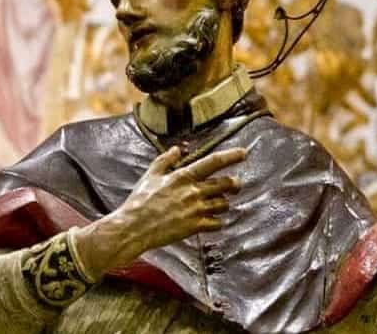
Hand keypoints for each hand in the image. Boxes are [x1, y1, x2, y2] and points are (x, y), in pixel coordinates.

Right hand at [75, 146, 244, 278]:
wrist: (133, 227)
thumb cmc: (139, 201)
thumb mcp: (151, 175)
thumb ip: (165, 160)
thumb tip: (177, 149)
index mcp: (183, 176)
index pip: (213, 162)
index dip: (231, 156)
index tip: (243, 153)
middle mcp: (193, 192)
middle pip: (226, 184)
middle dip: (234, 184)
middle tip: (235, 185)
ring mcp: (196, 210)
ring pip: (224, 204)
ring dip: (224, 203)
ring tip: (217, 204)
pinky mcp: (195, 226)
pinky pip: (217, 223)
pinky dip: (217, 221)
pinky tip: (211, 220)